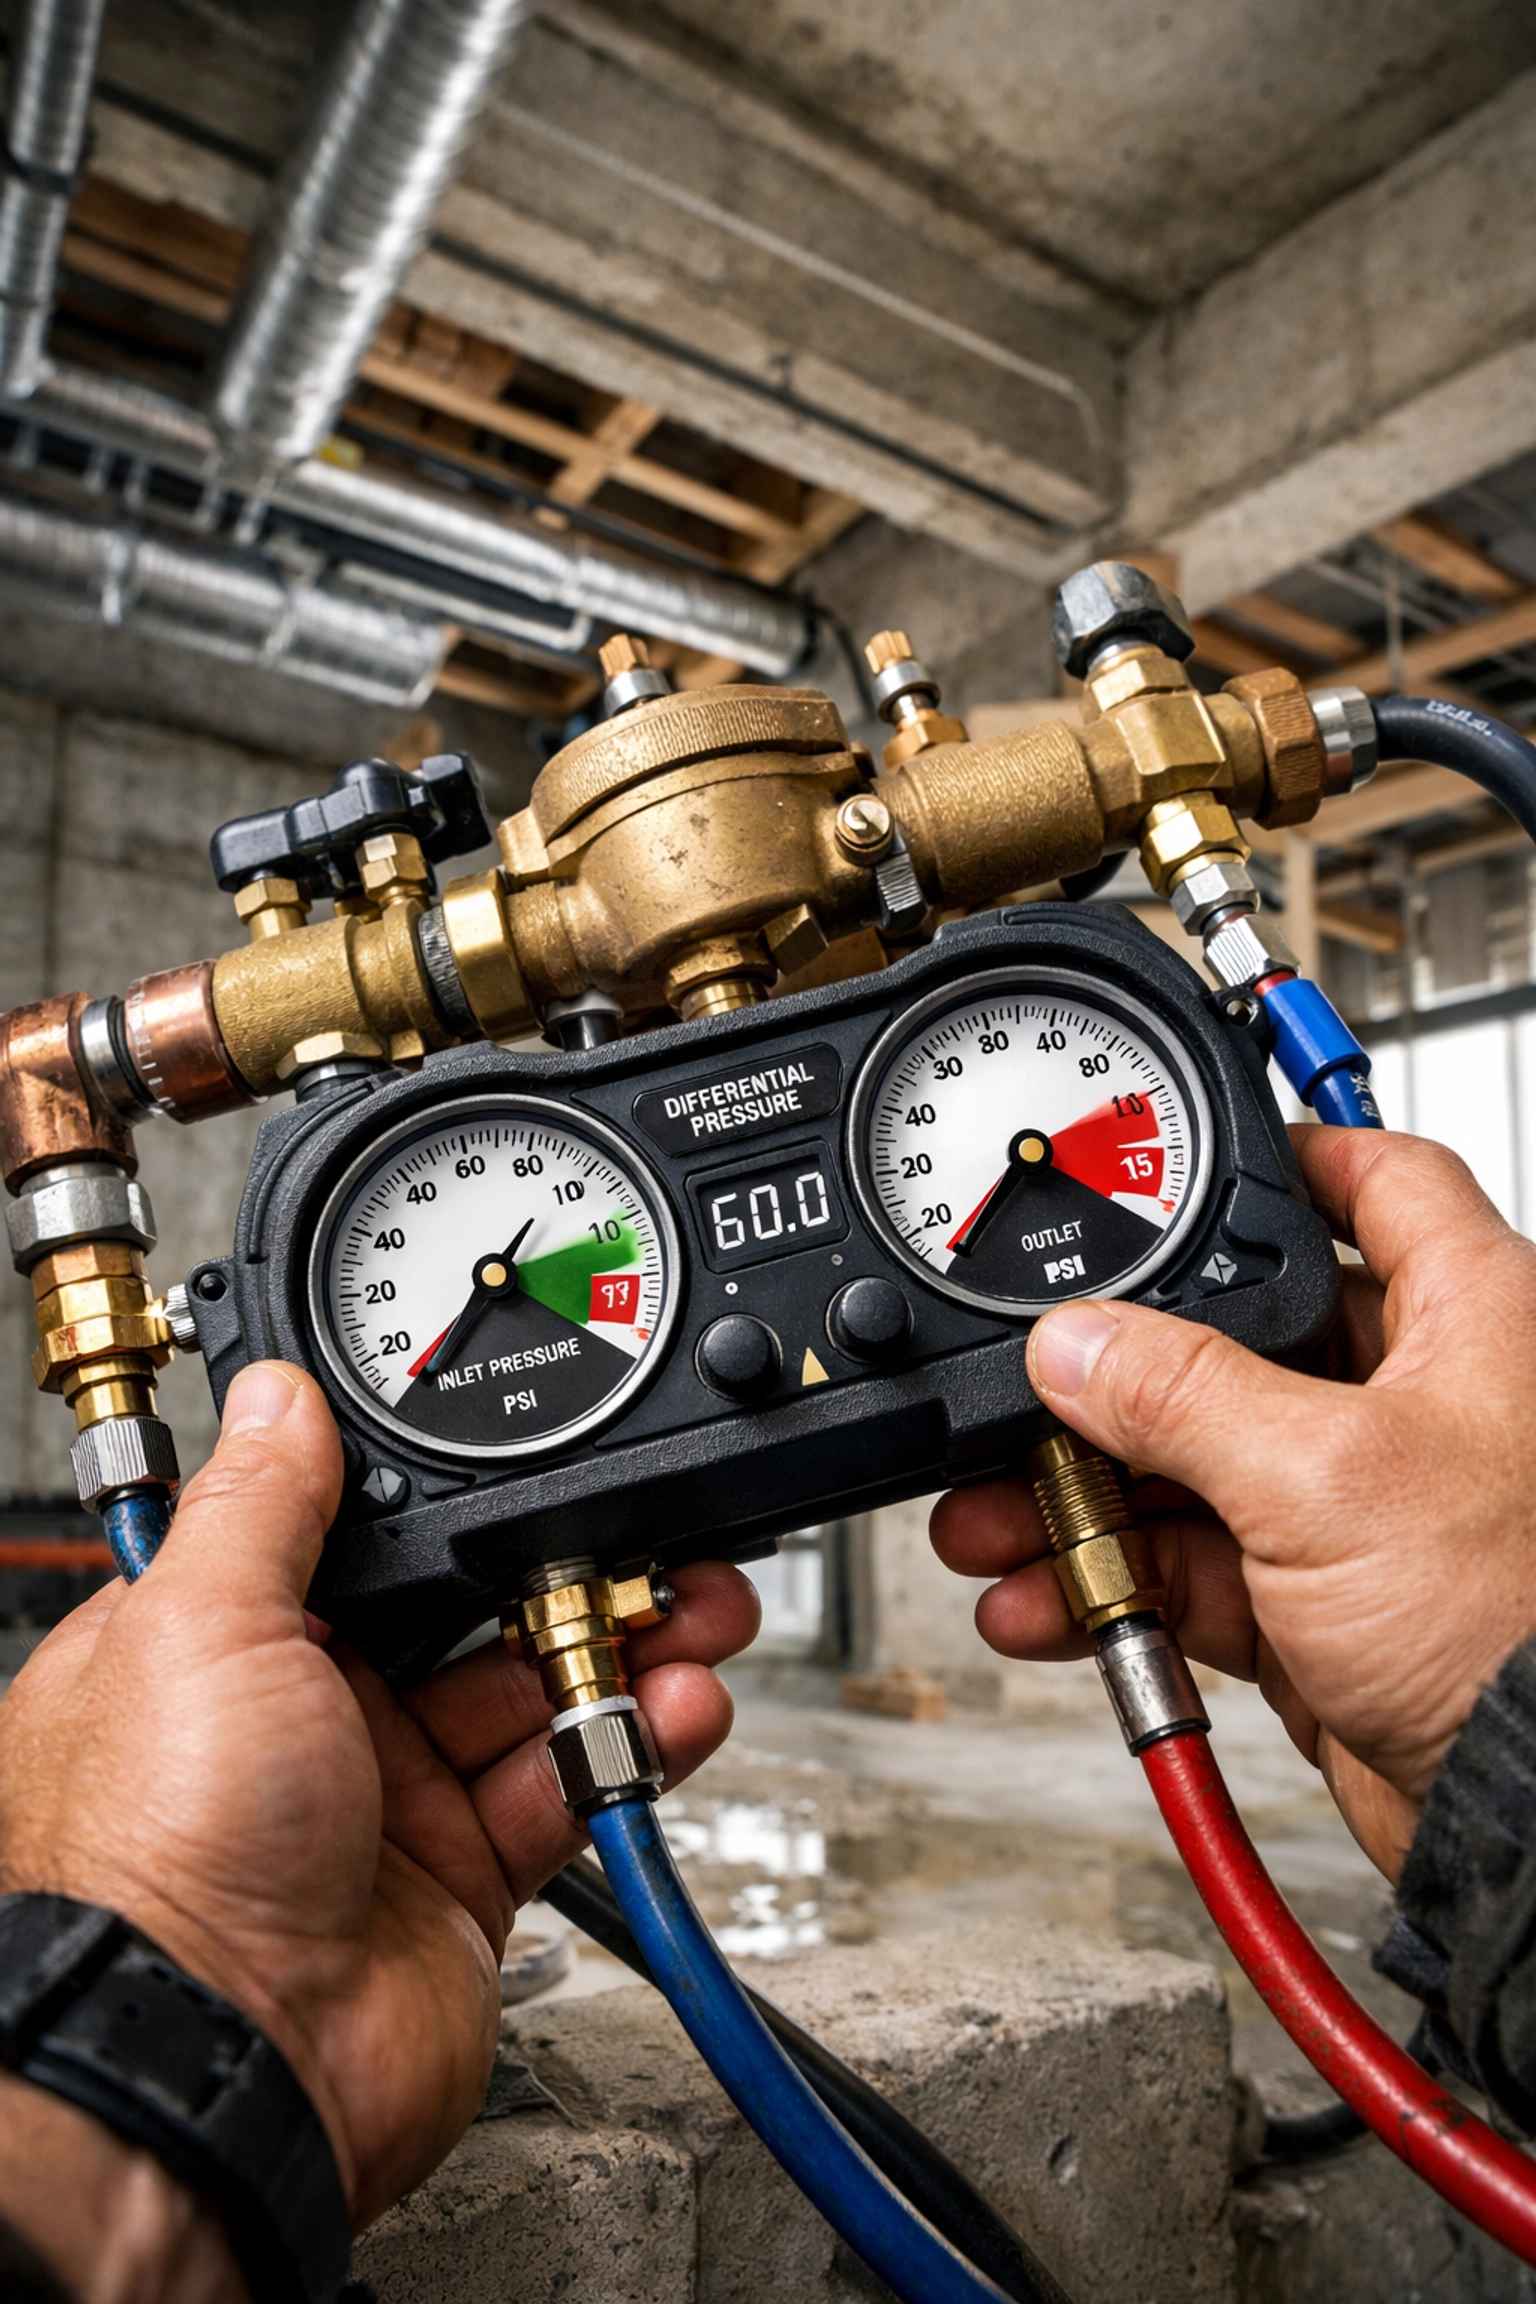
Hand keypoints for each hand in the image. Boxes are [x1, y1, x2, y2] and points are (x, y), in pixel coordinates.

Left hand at [0, 1363, 758, 2229]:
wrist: (228, 2067)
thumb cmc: (167, 1857)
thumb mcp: (200, 1627)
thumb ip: (260, 1503)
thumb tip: (278, 1396)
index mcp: (222, 1646)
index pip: (348, 1539)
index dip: (438, 1500)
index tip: (521, 1458)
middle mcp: (306, 1717)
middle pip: (463, 1607)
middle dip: (565, 1562)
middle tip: (650, 1528)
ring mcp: (389, 1800)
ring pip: (533, 1688)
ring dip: (624, 1642)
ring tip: (698, 1605)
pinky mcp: (463, 1877)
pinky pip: (567, 1784)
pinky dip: (634, 1740)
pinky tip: (682, 1702)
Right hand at [930, 1127, 1535, 1878]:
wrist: (1526, 1818)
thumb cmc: (1518, 1626)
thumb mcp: (1325, 1473)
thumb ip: (1180, 1396)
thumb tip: (1076, 1347)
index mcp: (1465, 1319)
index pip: (1376, 1182)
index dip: (1286, 1157)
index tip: (1185, 1157)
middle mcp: (1413, 1401)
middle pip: (1236, 1341)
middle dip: (1114, 1374)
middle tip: (1025, 1387)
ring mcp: (1358, 1508)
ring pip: (1191, 1467)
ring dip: (1082, 1495)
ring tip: (992, 1516)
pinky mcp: (1314, 1606)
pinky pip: (1184, 1571)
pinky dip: (1106, 1585)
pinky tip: (1037, 1600)